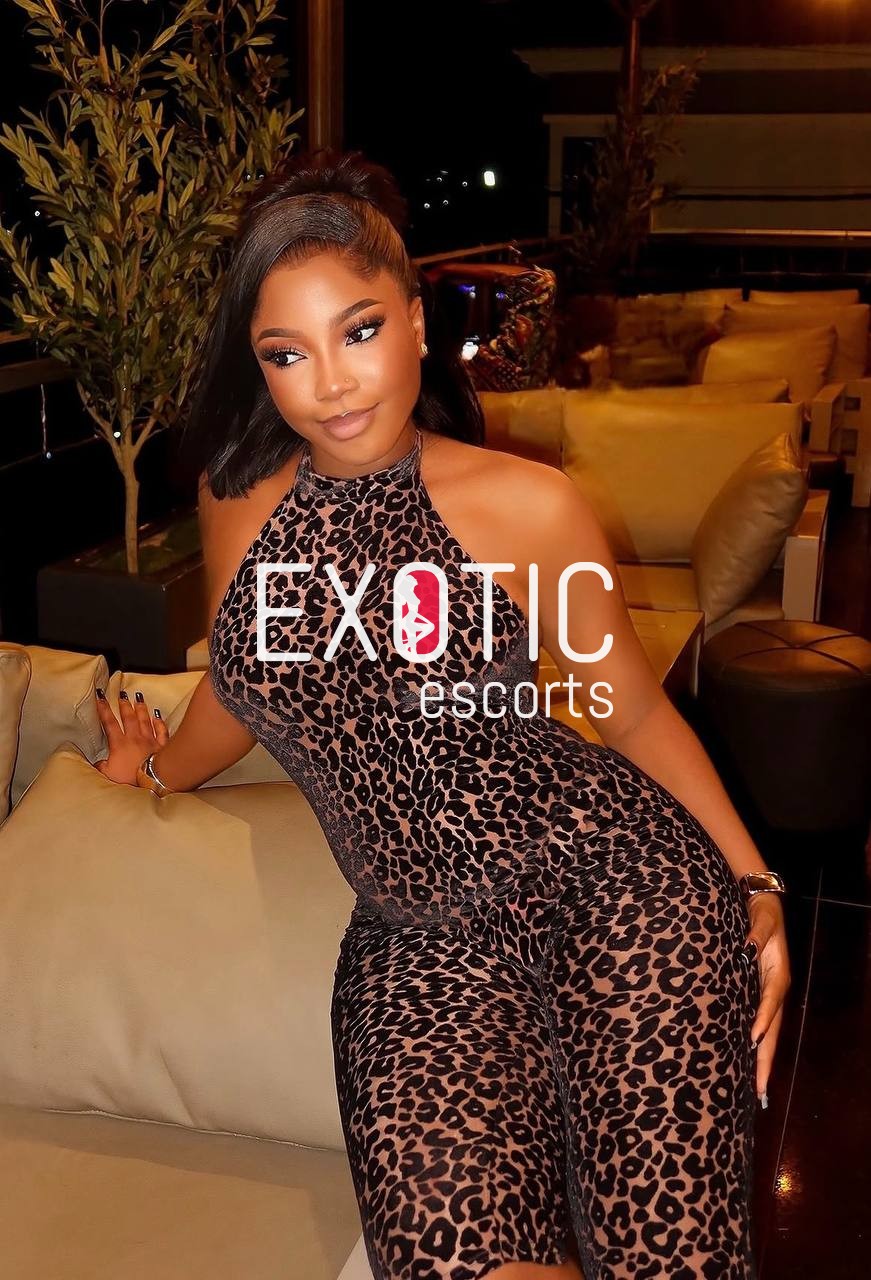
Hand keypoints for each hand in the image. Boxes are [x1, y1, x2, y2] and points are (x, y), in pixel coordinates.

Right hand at [93, 688, 169, 786]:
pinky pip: (161, 731)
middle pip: (129, 718)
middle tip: (122, 694)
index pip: (109, 723)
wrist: (153, 778)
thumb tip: (96, 763)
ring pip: (145, 720)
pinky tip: (157, 715)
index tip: (100, 698)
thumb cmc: (130, 777)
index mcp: (120, 744)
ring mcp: (150, 740)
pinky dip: (159, 722)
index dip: (104, 710)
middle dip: (124, 705)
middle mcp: (135, 738)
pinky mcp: (162, 745)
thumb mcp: (108, 775)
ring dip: (141, 709)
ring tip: (138, 698)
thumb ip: (101, 767)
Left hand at [744, 892, 790, 1106]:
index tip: (753, 1040)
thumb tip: (748, 946)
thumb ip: (757, 932)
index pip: (770, 1002)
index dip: (762, 1020)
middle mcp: (777, 991)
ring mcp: (770, 998)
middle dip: (766, 1060)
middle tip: (760, 1090)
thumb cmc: (762, 913)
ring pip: (768, 1034)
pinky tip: (748, 1062)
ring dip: (762, 1060)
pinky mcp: (761, 997)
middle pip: (773, 1030)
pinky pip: (761, 1027)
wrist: (764, 906)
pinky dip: (757, 1047)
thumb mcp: (762, 919)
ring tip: (757, 1089)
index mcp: (778, 975)